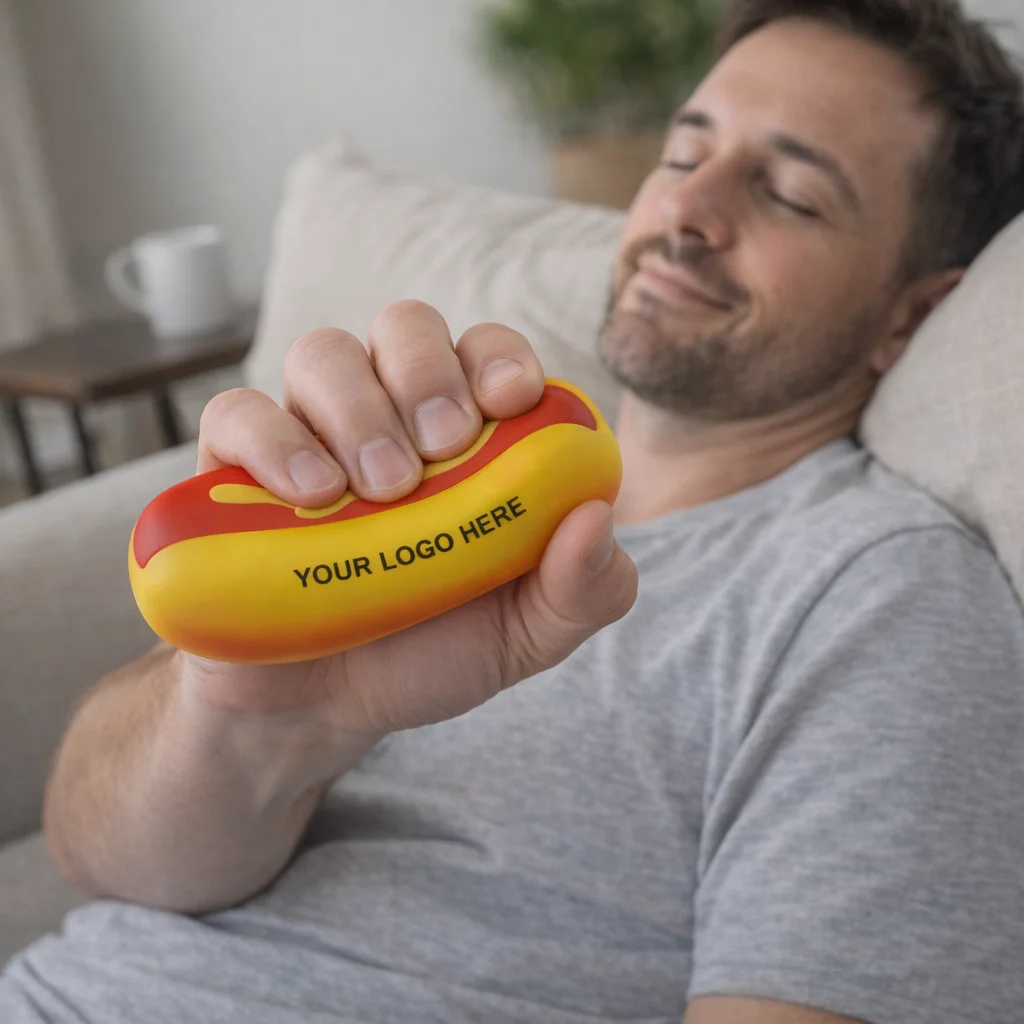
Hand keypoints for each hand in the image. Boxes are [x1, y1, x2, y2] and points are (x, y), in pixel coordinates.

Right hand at [182, 301, 636, 735]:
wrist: (326, 710)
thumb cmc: (434, 650)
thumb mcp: (529, 635)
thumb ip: (585, 589)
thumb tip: (596, 517)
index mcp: (468, 436)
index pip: (485, 350)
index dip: (499, 356)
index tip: (509, 400)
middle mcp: (389, 415)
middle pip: (404, 325)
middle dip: (428, 370)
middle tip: (443, 447)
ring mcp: (308, 434)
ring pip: (323, 353)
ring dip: (358, 407)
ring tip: (381, 489)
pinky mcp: (233, 470)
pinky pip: (236, 412)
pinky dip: (274, 439)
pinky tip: (312, 496)